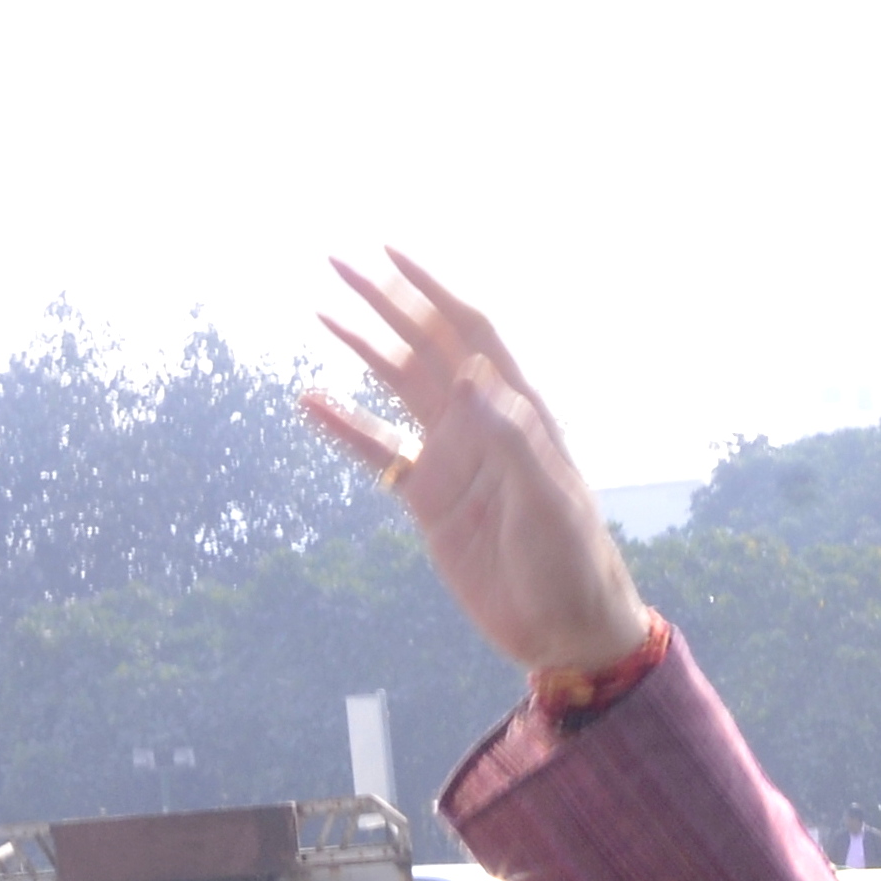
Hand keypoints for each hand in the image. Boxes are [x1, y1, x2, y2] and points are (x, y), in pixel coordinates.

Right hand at [303, 254, 649, 681]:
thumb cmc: (572, 560)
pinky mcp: (429, 499)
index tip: (388, 252)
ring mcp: (452, 458)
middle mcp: (481, 422)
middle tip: (337, 262)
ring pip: (398, 387)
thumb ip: (511, 437)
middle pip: (425, 346)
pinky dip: (343, 426)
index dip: (432, 288)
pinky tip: (308, 401)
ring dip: (362, 348)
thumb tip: (468, 376)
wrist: (564, 627)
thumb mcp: (547, 499)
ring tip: (323, 313)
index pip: (469, 331)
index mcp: (517, 410)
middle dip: (385, 302)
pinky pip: (376, 453)